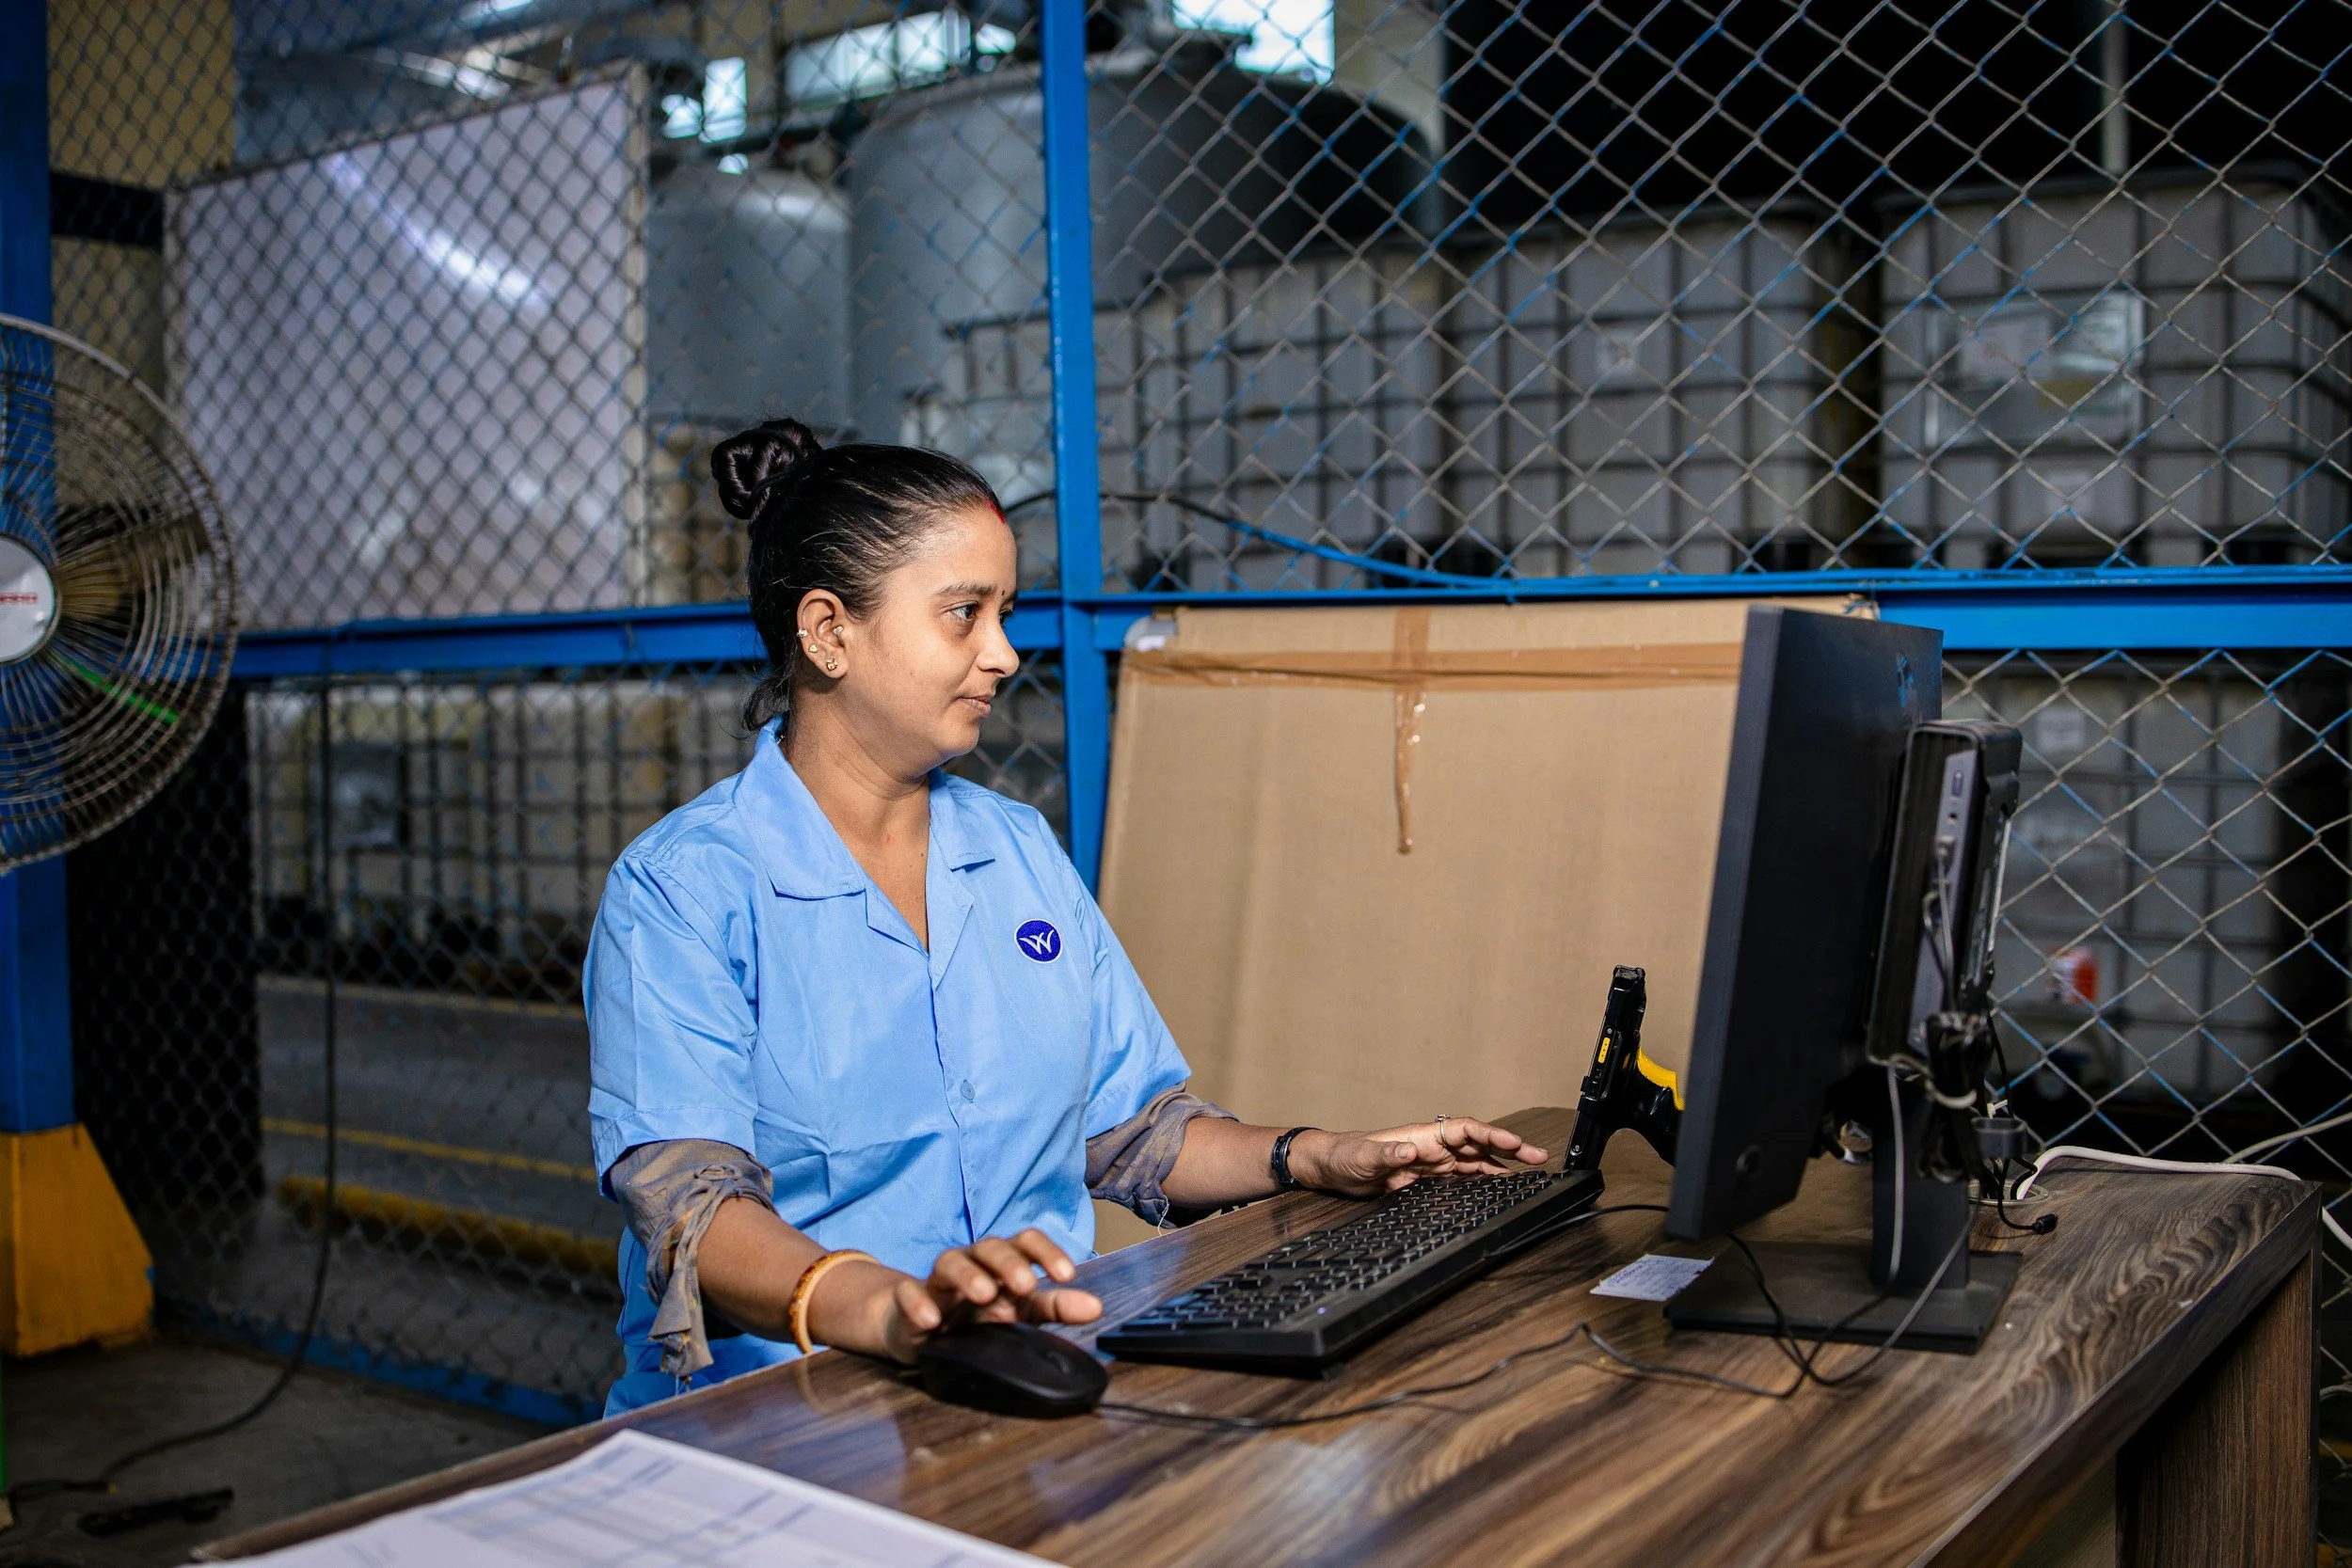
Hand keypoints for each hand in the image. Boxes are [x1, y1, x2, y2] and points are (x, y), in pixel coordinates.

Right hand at [869, 1229, 1101, 1363]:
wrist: (921, 1328)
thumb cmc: (978, 1314)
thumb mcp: (1019, 1311)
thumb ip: (1055, 1307)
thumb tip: (1097, 1307)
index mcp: (1002, 1262)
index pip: (1025, 1241)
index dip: (1046, 1252)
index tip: (1066, 1275)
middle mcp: (972, 1263)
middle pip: (989, 1246)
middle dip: (1009, 1263)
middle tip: (1027, 1287)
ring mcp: (938, 1281)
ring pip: (949, 1261)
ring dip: (968, 1275)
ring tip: (984, 1295)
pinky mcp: (909, 1301)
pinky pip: (908, 1293)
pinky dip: (917, 1303)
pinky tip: (930, 1320)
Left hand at [1294, 1117, 1549, 1198]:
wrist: (1328, 1168)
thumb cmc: (1343, 1156)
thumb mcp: (1361, 1157)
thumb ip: (1386, 1155)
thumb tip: (1411, 1150)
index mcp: (1421, 1136)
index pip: (1464, 1129)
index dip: (1490, 1135)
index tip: (1514, 1144)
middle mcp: (1431, 1147)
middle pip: (1478, 1144)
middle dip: (1509, 1149)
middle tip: (1539, 1158)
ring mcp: (1430, 1163)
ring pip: (1474, 1160)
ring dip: (1501, 1165)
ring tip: (1531, 1172)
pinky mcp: (1425, 1179)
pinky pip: (1461, 1177)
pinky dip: (1483, 1180)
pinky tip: (1499, 1187)